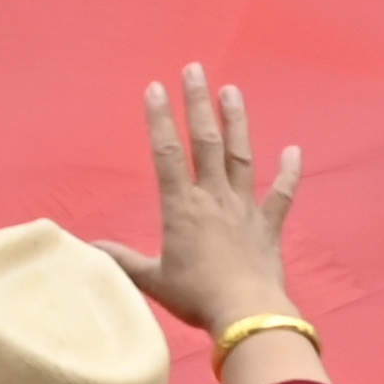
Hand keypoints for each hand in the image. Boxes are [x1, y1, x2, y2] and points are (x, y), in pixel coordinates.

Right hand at [108, 66, 302, 337]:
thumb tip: (89, 249)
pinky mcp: (269, 225)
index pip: (167, 155)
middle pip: (206, 142)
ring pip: (240, 155)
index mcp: (182, 208)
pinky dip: (288, 172)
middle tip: (196, 69)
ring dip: (236, 121)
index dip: (160, 120)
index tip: (156, 88)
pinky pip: (281, 194)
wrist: (247, 314)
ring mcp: (244, 208)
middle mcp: (214, 199)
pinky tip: (294, 150)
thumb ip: (122, 261)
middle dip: (199, 103)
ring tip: (232, 90)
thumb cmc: (197, 298)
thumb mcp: (152, 281)